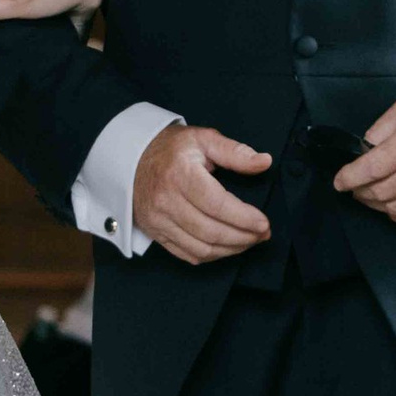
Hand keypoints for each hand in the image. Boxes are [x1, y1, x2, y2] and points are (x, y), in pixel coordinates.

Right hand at [132, 123, 272, 263]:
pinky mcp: (155, 233)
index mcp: (180, 174)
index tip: (263, 223)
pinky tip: (226, 247)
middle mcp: (166, 201)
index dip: (244, 218)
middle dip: (243, 237)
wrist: (131, 159)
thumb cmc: (172, 149)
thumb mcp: (204, 139)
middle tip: (262, 234)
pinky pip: (187, 254)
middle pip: (211, 231)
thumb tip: (264, 162)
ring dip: (230, 249)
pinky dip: (212, 256)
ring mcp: (158, 220)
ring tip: (249, 241)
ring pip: (201, 248)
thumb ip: (235, 152)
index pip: (217, 204)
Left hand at [334, 89, 395, 228]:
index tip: (340, 182)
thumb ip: (380, 130)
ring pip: (395, 209)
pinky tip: (394, 204)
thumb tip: (361, 154)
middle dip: (360, 192)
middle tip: (355, 188)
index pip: (373, 167)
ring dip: (377, 205)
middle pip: (381, 191)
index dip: (350, 178)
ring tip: (372, 195)